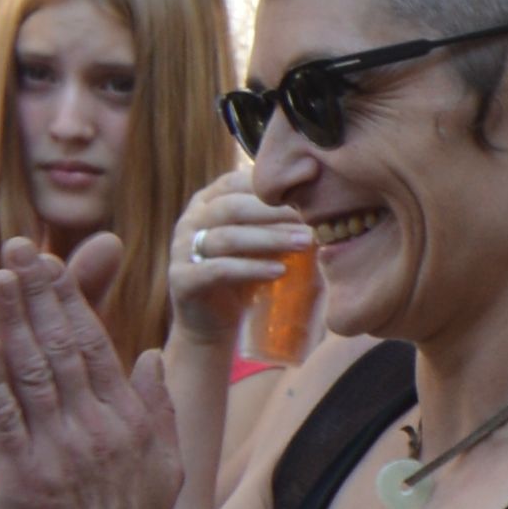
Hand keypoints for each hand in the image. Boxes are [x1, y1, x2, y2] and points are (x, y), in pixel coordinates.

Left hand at [0, 246, 187, 508]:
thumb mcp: (166, 465)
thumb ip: (158, 407)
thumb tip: (150, 356)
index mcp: (125, 419)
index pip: (94, 343)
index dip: (69, 298)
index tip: (51, 261)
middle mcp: (93, 426)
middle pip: (60, 346)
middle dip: (37, 293)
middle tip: (15, 248)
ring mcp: (57, 451)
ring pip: (30, 373)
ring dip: (11, 322)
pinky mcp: (22, 479)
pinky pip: (5, 422)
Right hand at [163, 175, 315, 354]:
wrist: (213, 326)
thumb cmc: (244, 276)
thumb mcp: (262, 243)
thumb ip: (278, 222)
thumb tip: (325, 206)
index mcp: (207, 202)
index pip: (236, 182)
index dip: (270, 186)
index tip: (308, 192)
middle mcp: (190, 221)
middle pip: (232, 207)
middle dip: (275, 212)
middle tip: (312, 219)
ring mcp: (182, 250)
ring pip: (227, 237)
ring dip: (270, 239)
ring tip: (305, 243)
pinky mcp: (182, 279)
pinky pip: (219, 269)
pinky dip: (251, 268)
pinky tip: (280, 271)